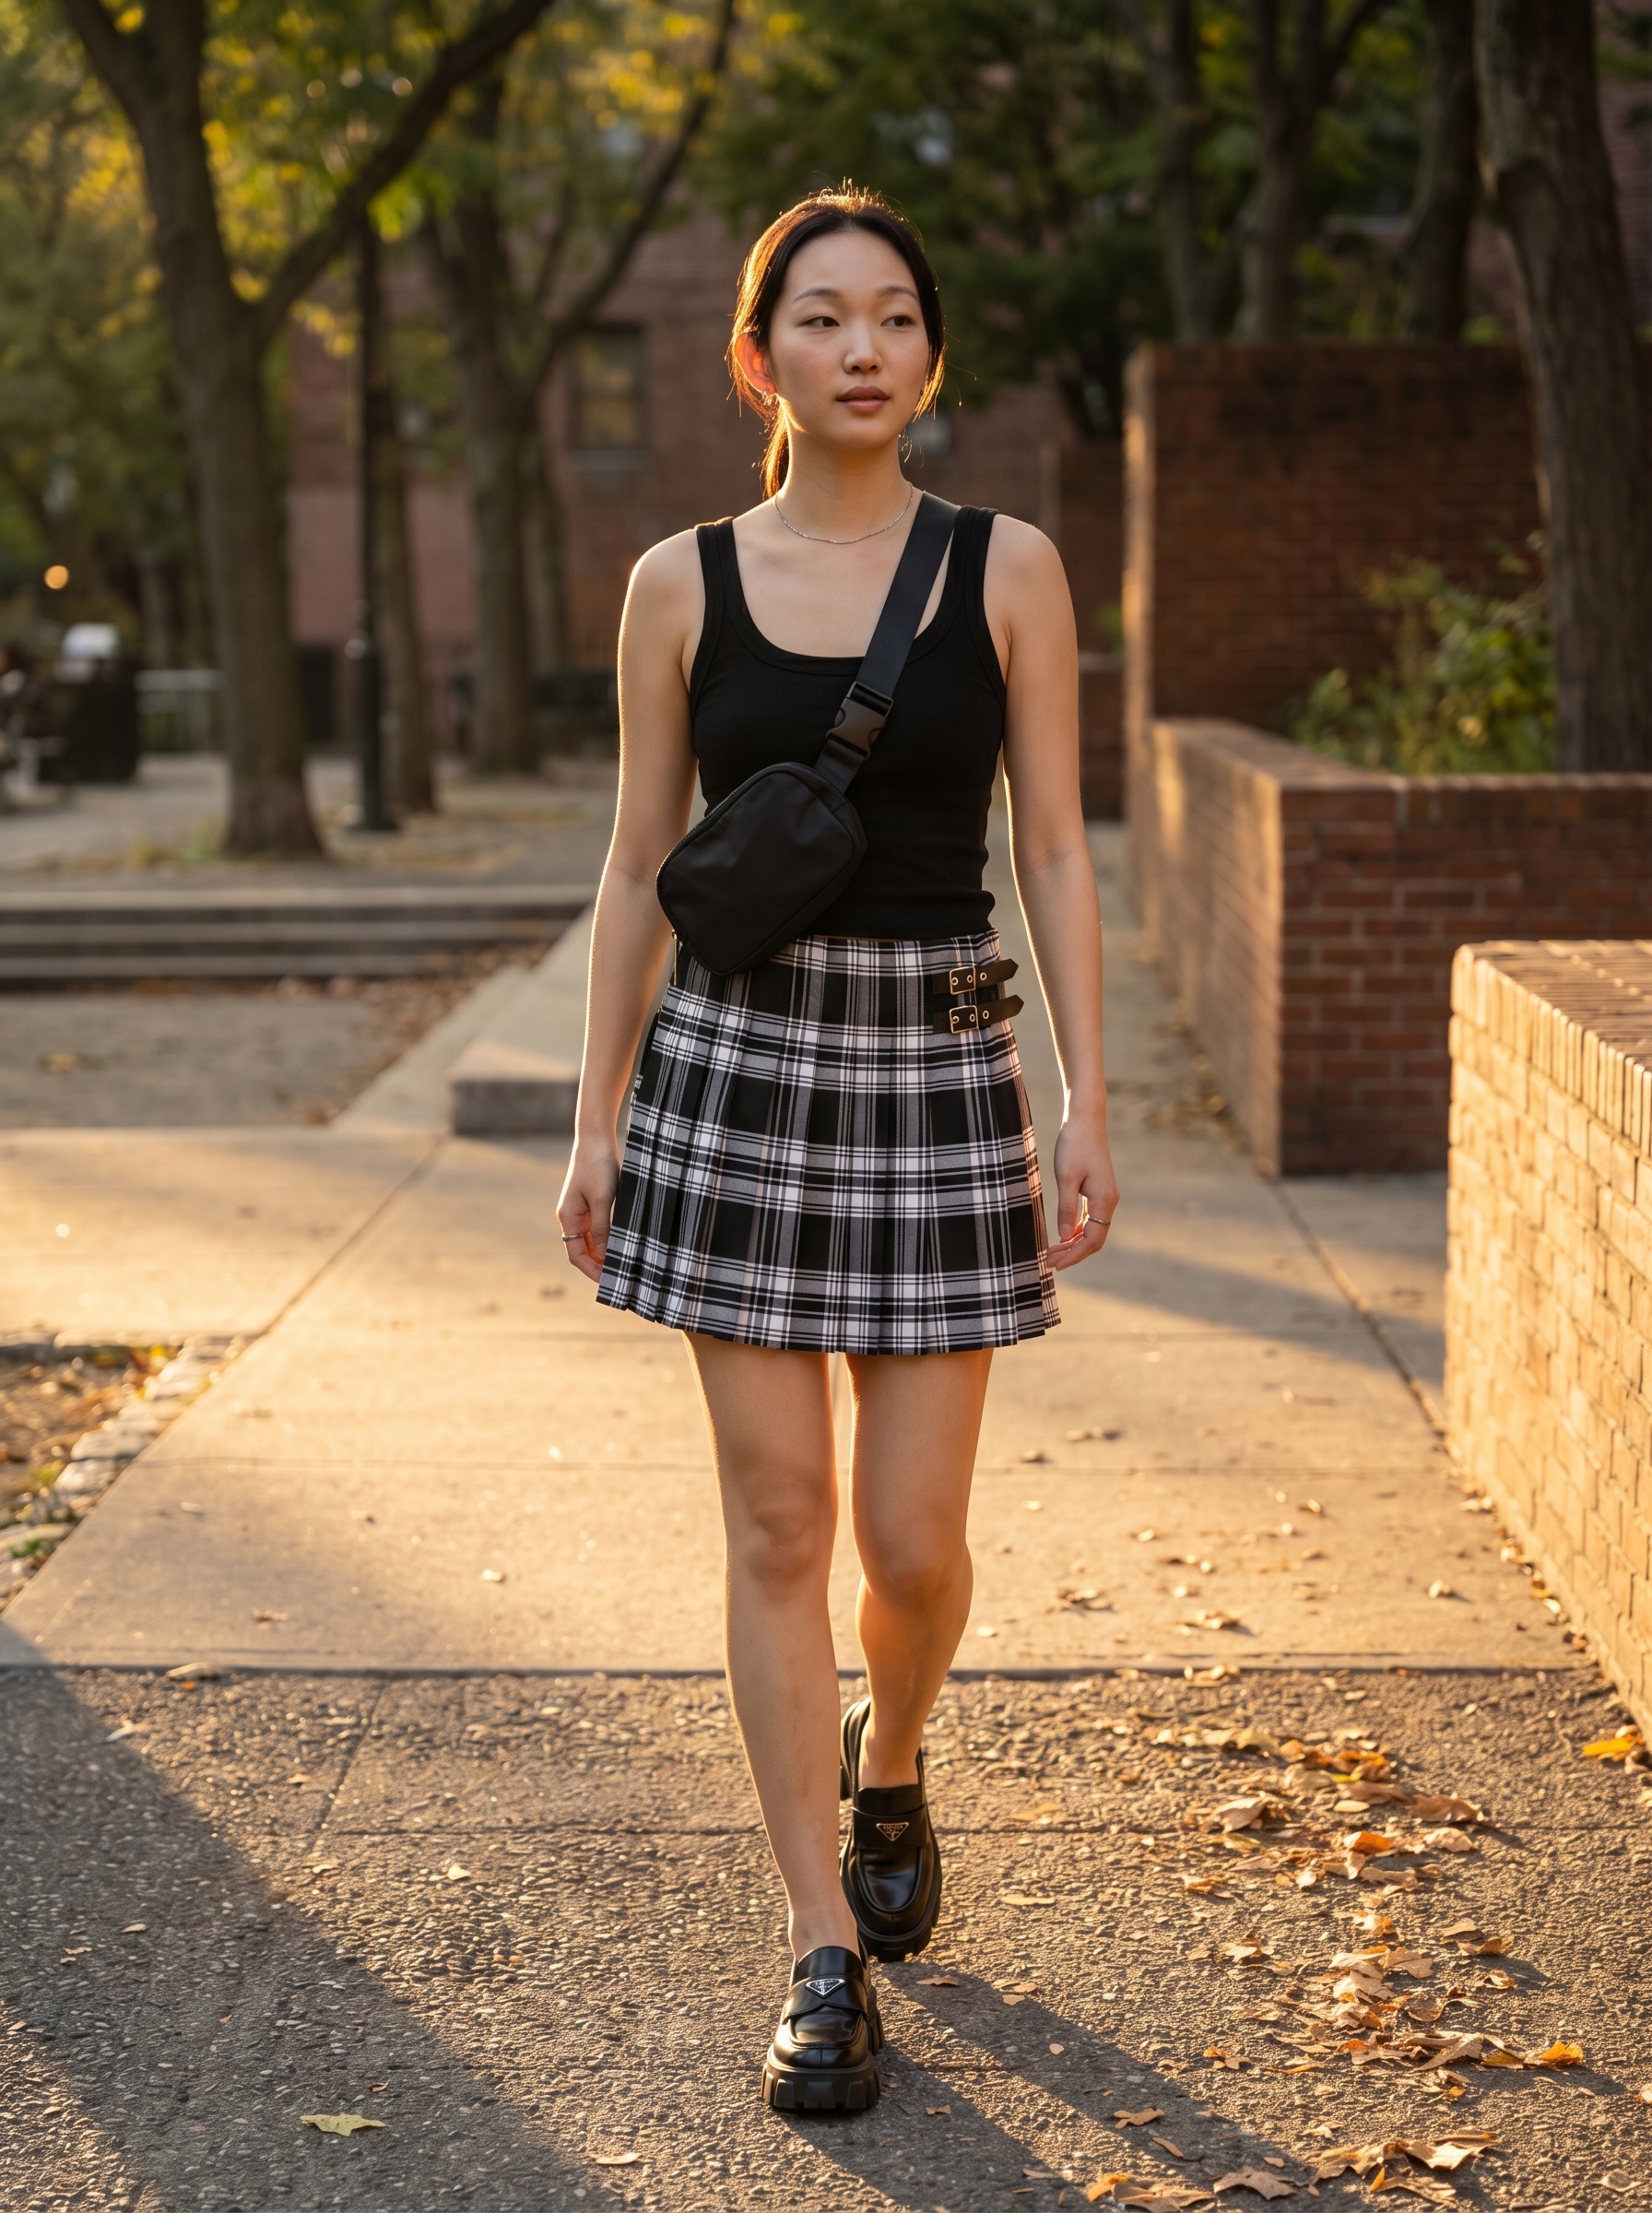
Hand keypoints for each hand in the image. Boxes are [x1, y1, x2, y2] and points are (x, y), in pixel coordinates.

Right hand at [557, 1139, 618, 1283]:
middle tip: (620, 1278)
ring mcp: (579, 1210)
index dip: (591, 1271)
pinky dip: (606, 1240)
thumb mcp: (603, 1199)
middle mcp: (570, 1216)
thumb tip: (604, 1256)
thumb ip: (602, 1228)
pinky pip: (596, 1229)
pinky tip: (621, 1244)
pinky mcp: (589, 1202)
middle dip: (598, 1266)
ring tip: (622, 1265)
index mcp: (568, 1217)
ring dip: (603, 1254)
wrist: (596, 1138)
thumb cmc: (598, 1166)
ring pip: (590, 1241)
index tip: (609, 1283)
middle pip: (582, 1251)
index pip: (576, 1255)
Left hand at [1046, 1112, 1117, 1272]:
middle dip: (1073, 1253)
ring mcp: (1105, 1196)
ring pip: (1091, 1229)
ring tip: (1051, 1252)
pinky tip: (1061, 1235)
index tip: (1054, 1263)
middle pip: (1094, 1239)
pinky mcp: (1098, 1190)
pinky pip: (1089, 1218)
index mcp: (1104, 1200)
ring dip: (1073, 1243)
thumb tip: (1062, 1236)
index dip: (1074, 1255)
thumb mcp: (1066, 1177)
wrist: (1085, 1119)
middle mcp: (1109, 1200)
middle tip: (1049, 1262)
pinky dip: (1075, 1229)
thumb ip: (1066, 1208)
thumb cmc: (1074, 1145)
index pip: (1092, 1239)